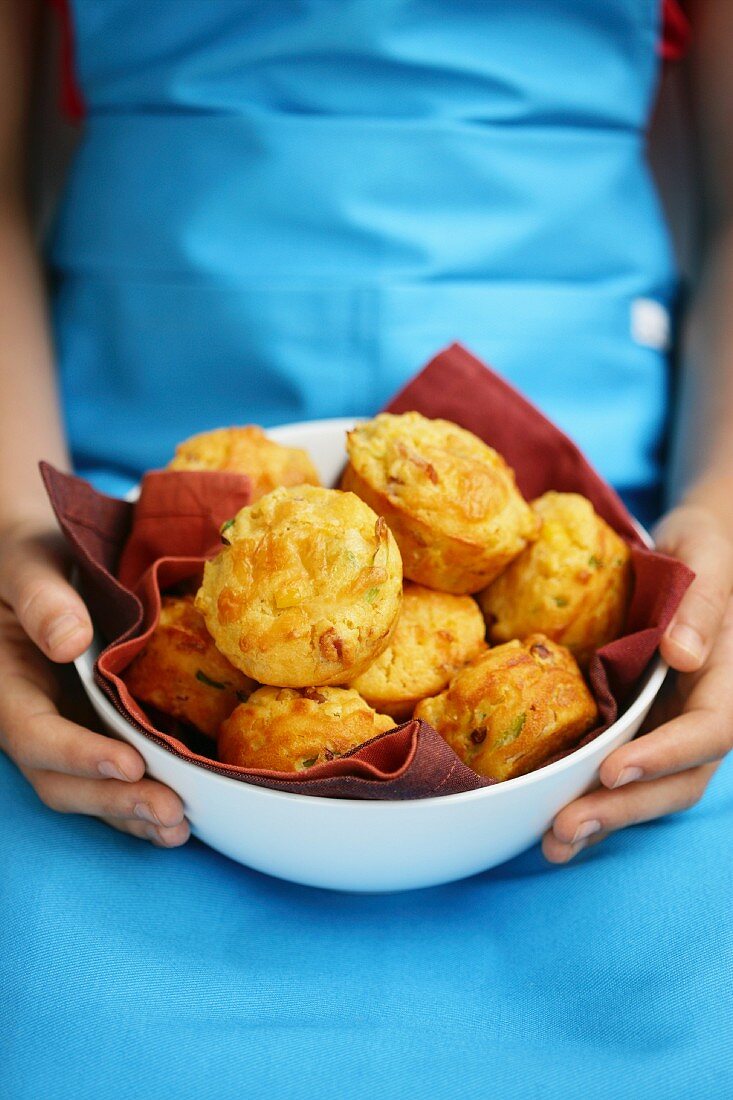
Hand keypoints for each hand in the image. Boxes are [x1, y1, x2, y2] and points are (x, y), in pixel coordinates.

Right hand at [0, 520, 189, 846]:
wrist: (37, 557)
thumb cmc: (28, 552)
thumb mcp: (27, 561)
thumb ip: (42, 599)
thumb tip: (70, 640)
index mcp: (4, 683)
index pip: (33, 734)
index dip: (78, 755)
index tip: (129, 763)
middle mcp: (29, 716)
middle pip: (58, 779)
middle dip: (114, 801)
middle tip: (171, 814)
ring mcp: (61, 727)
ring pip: (85, 789)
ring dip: (130, 814)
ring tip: (179, 829)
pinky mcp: (90, 727)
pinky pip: (108, 774)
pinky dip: (138, 798)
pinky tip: (180, 815)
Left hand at [543, 504, 732, 862]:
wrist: (682, 552)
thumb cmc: (698, 551)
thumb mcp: (703, 559)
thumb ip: (701, 606)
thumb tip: (684, 655)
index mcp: (726, 681)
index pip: (708, 731)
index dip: (663, 756)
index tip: (613, 771)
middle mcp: (701, 714)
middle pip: (677, 779)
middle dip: (623, 810)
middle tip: (565, 828)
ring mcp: (671, 727)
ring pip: (649, 788)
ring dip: (604, 820)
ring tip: (553, 844)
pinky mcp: (639, 728)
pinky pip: (620, 771)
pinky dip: (591, 799)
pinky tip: (549, 822)